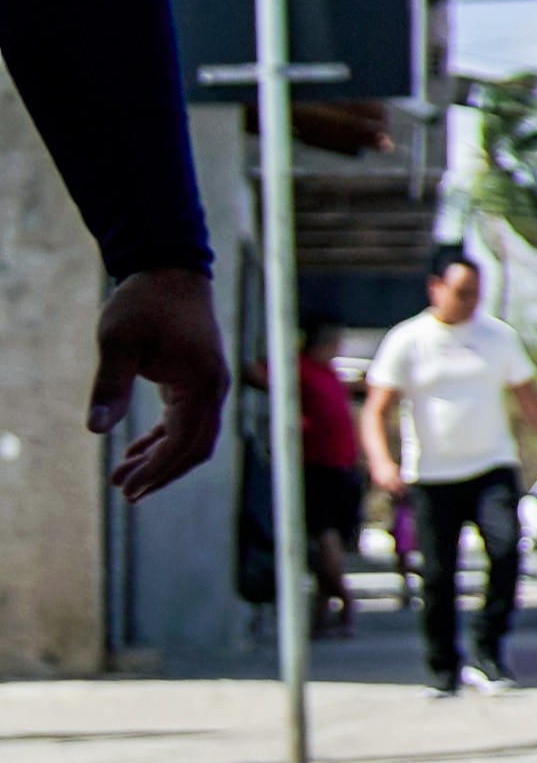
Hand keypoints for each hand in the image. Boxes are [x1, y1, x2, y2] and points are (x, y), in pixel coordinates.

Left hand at [90, 268, 221, 500]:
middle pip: (195, 447)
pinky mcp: (197, 379)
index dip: (156, 469)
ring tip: (124, 477)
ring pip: (192, 437)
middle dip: (161, 473)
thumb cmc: (143, 303)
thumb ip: (109, 386)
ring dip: (161, 459)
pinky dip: (164, 439)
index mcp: (201, 383)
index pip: (183, 441)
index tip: (128, 489)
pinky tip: (136, 450)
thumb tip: (96, 430)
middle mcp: (214, 389)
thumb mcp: (118, 341)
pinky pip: (186, 421)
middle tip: (127, 493)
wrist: (169, 270)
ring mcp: (209, 385)